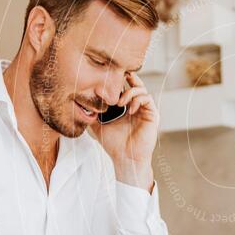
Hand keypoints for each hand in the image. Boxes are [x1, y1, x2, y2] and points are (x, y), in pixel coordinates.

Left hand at [91, 72, 158, 188]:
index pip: (125, 87)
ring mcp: (145, 110)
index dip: (119, 80)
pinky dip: (138, 100)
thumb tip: (81, 103)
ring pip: (142, 90)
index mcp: (126, 107)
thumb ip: (93, 114)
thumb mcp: (98, 125)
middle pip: (136, 84)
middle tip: (118, 76)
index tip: (109, 77)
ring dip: (130, 92)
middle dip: (128, 78)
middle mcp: (137, 107)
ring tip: (120, 103)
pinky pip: (147, 99)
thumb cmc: (114, 144)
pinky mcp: (152, 115)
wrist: (125, 158)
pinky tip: (129, 109)